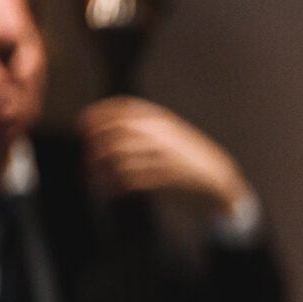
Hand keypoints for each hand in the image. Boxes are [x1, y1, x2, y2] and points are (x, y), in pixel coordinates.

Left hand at [80, 96, 251, 213]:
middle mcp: (160, 134)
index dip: (98, 115)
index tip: (83, 124)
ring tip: (93, 180)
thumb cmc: (190, 159)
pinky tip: (112, 192)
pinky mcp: (164, 178)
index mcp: (161, 119)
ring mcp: (162, 156)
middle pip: (114, 134)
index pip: (122, 109)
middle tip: (88, 159)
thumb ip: (146, 127)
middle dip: (94, 146)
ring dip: (100, 171)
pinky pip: (129, 180)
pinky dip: (115, 187)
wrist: (218, 180)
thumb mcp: (172, 133)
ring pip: (117, 159)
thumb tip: (107, 131)